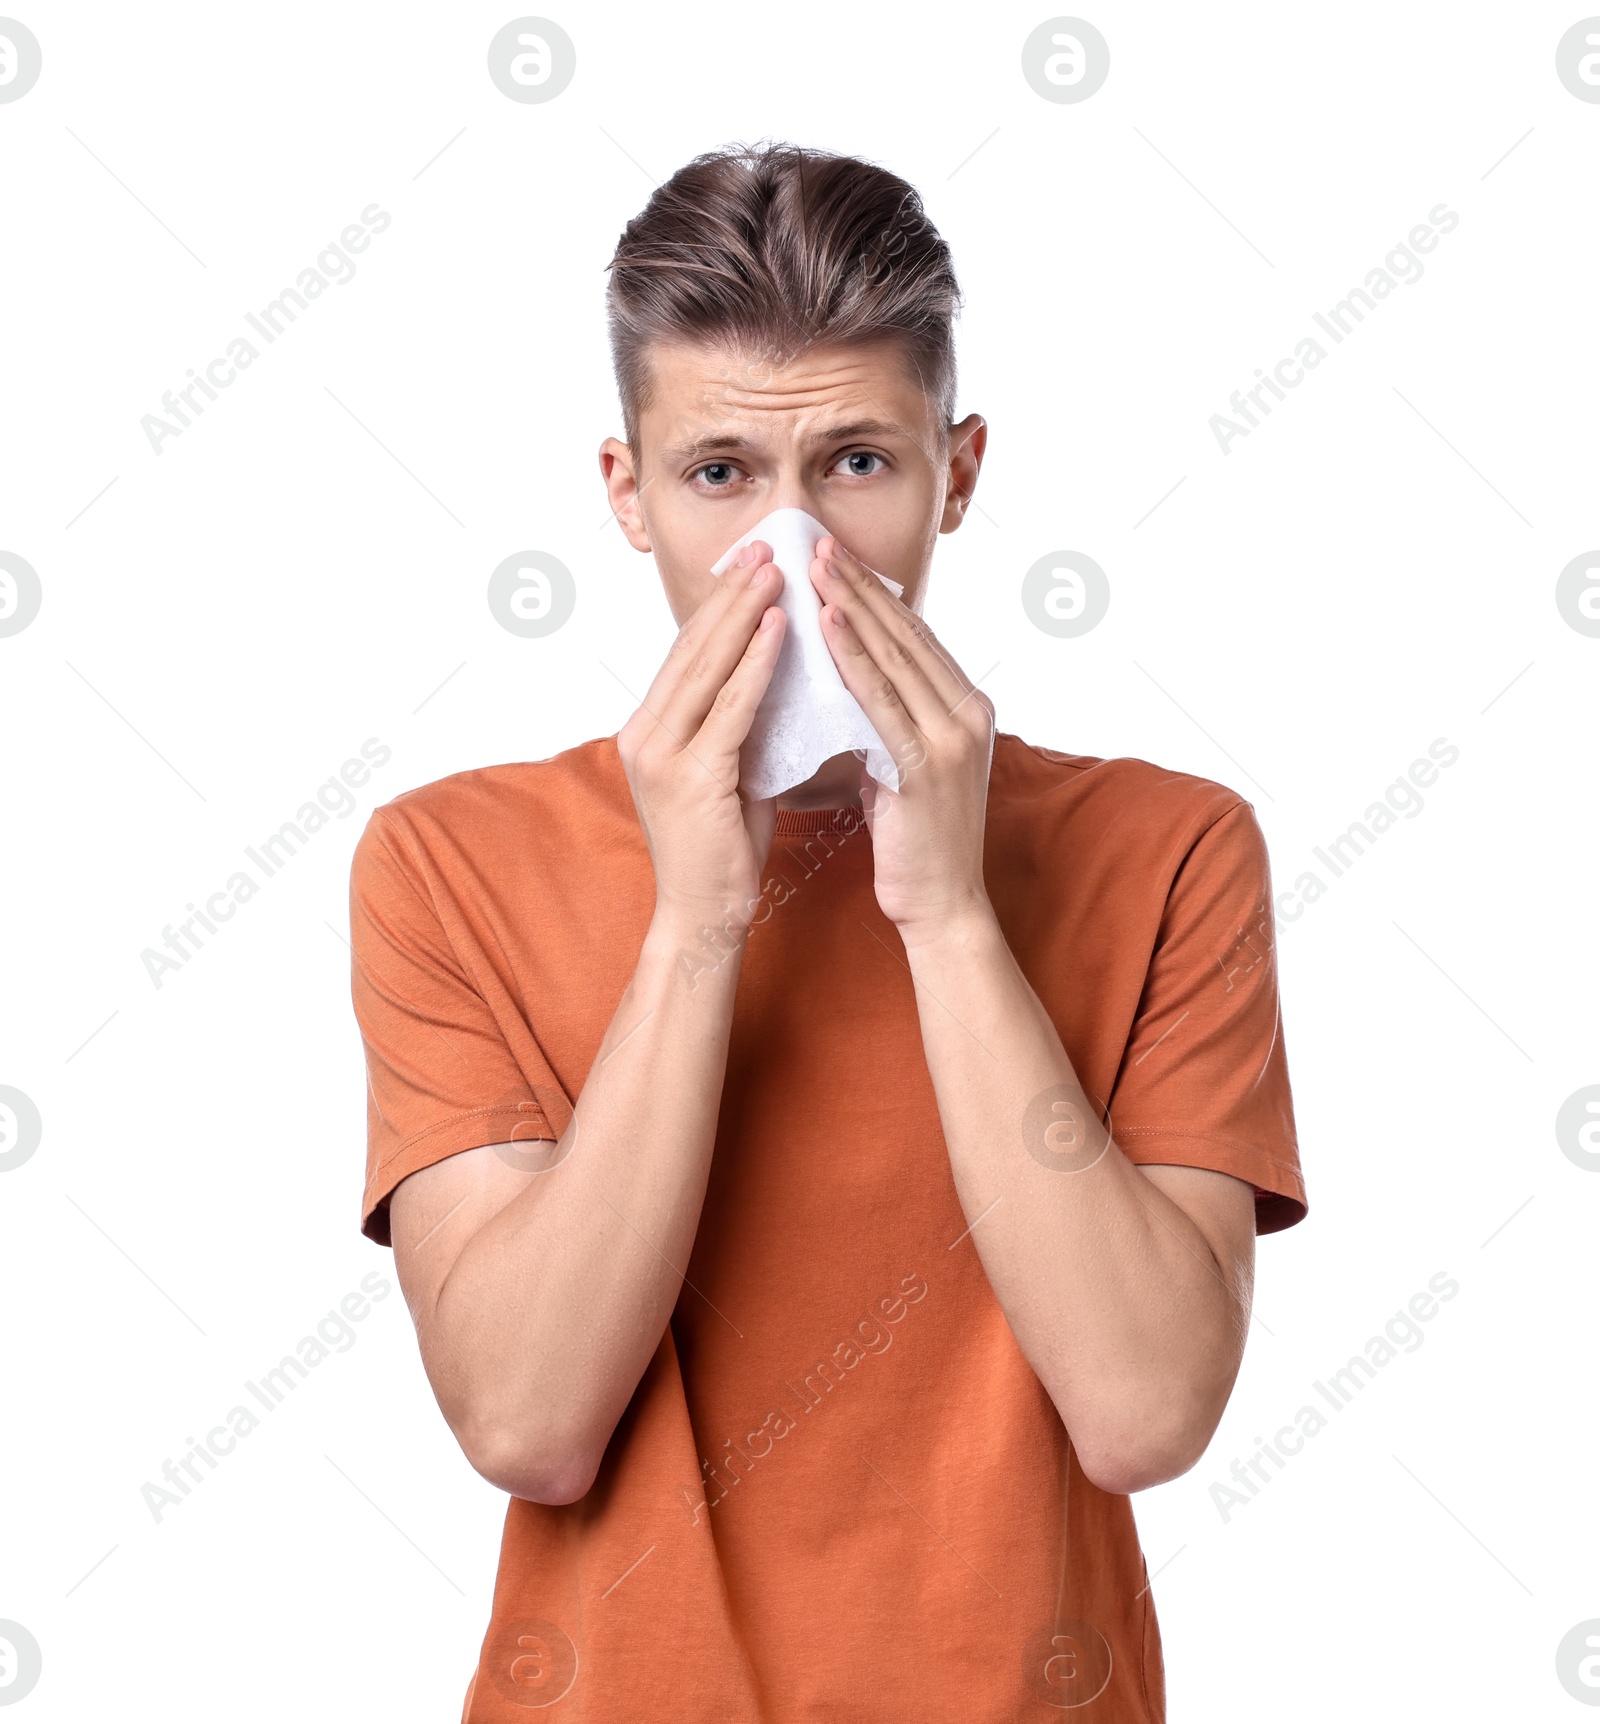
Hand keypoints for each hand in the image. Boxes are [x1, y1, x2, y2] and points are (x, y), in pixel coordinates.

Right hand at [617, 543, 786, 928]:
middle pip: (693, 647)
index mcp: (648, 728)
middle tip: (767, 545)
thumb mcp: (728, 767)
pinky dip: (757, 663)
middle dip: (732, 592)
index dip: (721, 603)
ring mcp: (662, 754)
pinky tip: (783, 629)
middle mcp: (644, 733)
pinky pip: (730, 707)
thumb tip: (776, 668)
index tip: (753, 562)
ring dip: (746, 613)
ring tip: (778, 569)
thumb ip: (738, 720)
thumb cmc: (723, 845)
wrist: (703, 914)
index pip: (688, 651)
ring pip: (708, 667)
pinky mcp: (690, 776)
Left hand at [810, 536, 996, 944]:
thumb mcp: (904, 766)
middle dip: (860, 584)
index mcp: (966, 708)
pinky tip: (825, 625)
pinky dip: (852, 658)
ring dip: (852, 605)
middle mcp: (968, 713)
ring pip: (895, 656)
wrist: (942, 907)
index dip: (875, 593)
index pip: (915, 637)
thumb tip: (846, 680)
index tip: (834, 557)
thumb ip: (888, 721)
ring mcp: (953, 738)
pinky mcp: (928, 766)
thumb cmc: (915, 842)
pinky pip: (881, 700)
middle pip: (907, 634)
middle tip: (817, 541)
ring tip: (814, 565)